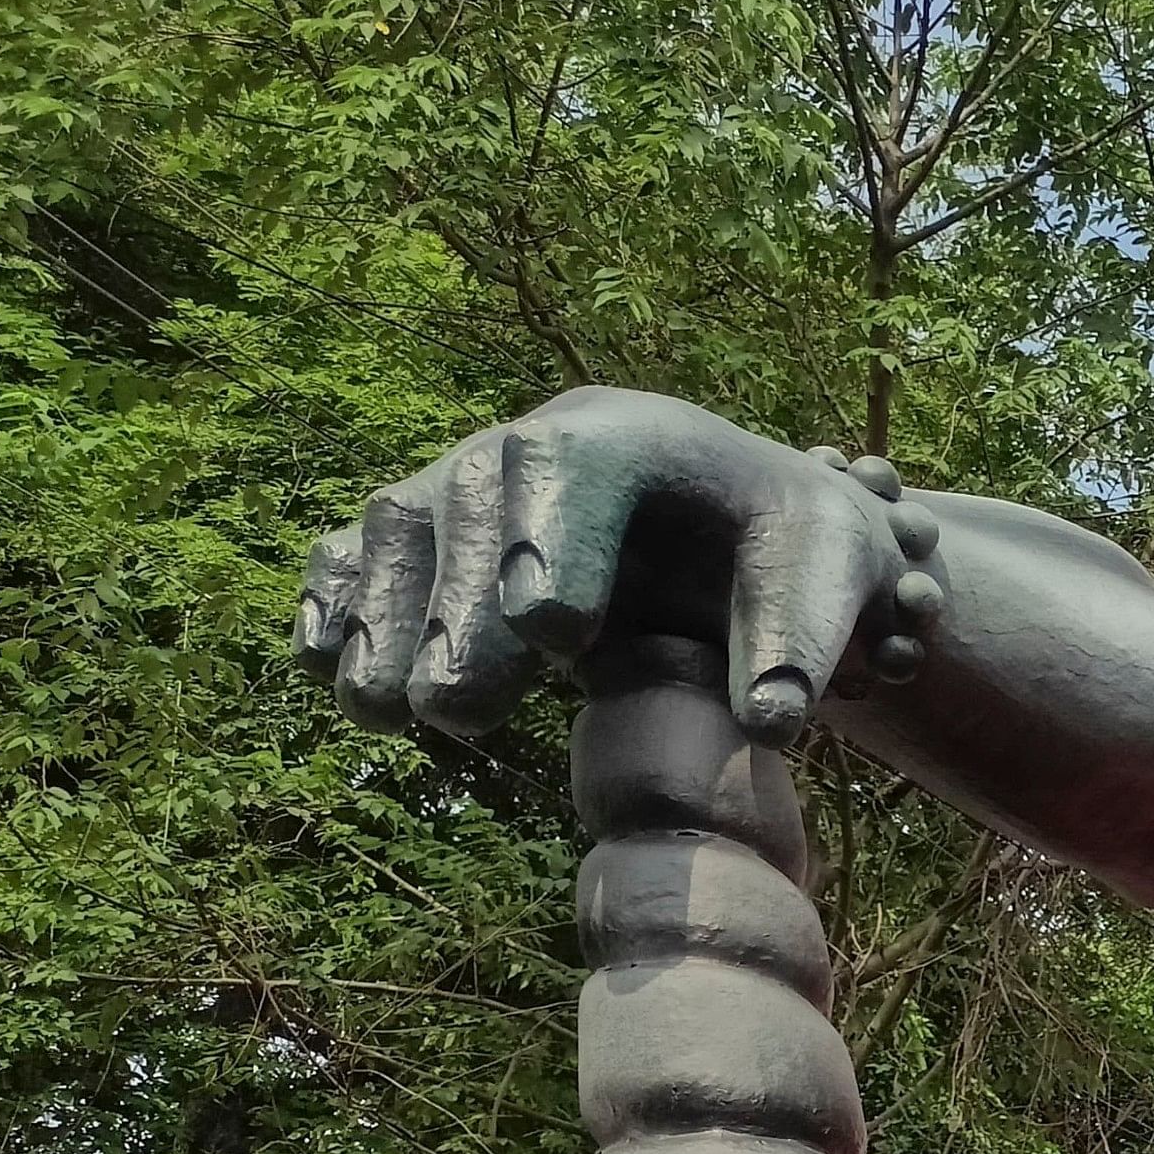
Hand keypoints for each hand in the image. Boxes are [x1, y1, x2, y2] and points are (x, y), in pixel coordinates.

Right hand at [293, 387, 917, 739]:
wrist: (745, 530)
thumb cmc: (789, 551)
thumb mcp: (827, 581)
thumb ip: (799, 643)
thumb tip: (767, 719)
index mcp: (641, 434)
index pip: (573, 460)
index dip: (551, 537)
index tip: (553, 633)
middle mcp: (541, 439)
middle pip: (472, 496)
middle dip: (458, 608)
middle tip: (459, 711)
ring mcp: (473, 477)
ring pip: (403, 522)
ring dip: (386, 618)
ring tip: (389, 712)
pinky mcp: (431, 528)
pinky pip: (357, 548)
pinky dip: (336, 601)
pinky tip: (327, 669)